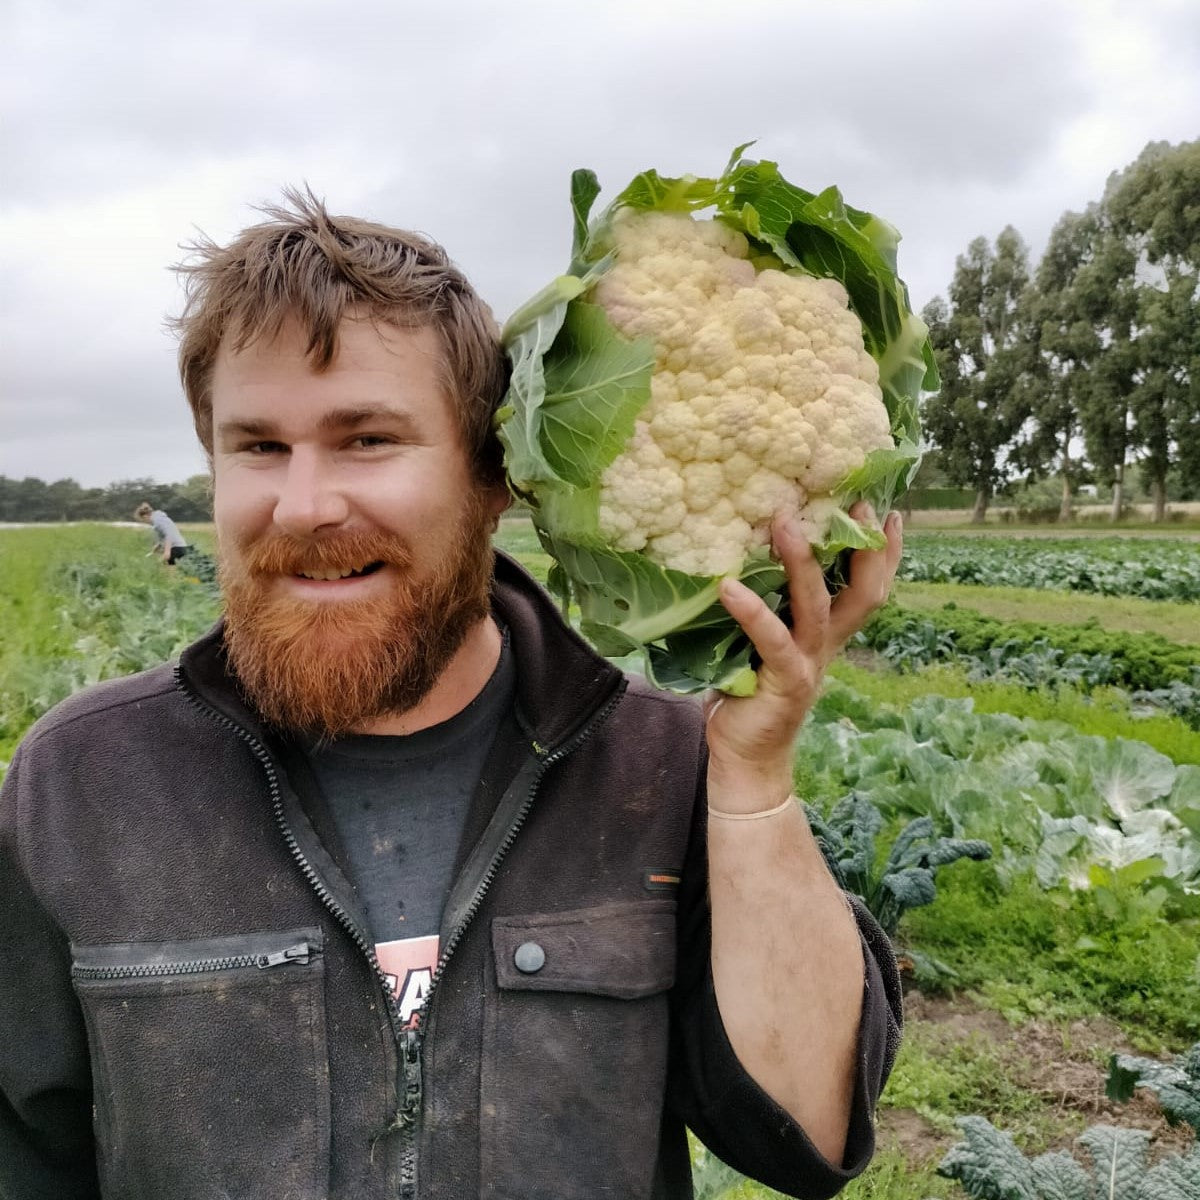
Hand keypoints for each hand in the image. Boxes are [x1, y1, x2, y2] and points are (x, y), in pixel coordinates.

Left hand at [705, 502, 902, 806]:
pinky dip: (751, 610)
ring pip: (817, 605)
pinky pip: (771, 639)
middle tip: (860, 502)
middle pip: (864, 592)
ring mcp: (808, 663)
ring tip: (785, 522)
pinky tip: (728, 586)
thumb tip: (741, 553)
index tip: (890, 511)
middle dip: (866, 546)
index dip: (884, 553)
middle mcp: (826, 647)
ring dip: (803, 561)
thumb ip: (767, 606)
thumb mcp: (763, 643)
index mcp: (827, 636)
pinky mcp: (784, 681)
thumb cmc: (749, 694)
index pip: (867, 588)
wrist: (746, 757)